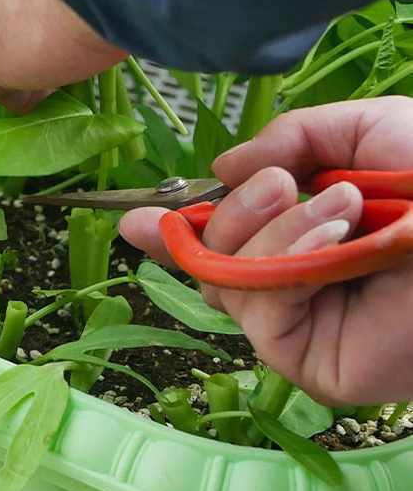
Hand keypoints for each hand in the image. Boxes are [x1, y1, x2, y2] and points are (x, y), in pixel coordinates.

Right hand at [120, 97, 412, 406]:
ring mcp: (297, 324)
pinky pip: (259, 308)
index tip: (133, 219)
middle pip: (209, 262)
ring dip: (267, 230)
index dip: (174, 230)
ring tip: (337, 203)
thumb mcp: (358, 130)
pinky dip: (286, 260)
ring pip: (225, 281)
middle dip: (228, 215)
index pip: (219, 241)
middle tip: (276, 182)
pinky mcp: (308, 360)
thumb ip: (285, 138)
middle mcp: (290, 281)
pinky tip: (337, 234)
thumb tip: (220, 170)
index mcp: (298, 234)